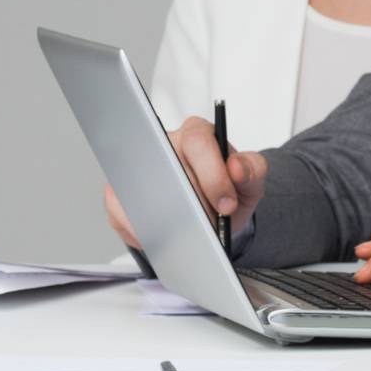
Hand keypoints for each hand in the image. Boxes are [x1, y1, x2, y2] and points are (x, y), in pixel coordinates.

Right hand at [102, 116, 266, 248]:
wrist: (215, 216)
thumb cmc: (229, 191)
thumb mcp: (250, 183)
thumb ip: (252, 171)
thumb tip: (237, 167)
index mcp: (198, 135)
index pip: (198, 141)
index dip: (213, 175)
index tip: (226, 205)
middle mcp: (165, 145)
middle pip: (169, 166)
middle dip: (193, 202)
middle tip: (208, 224)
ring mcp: (137, 168)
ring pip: (141, 188)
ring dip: (166, 216)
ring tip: (188, 233)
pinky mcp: (118, 192)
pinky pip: (119, 208)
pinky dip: (142, 229)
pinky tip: (163, 236)